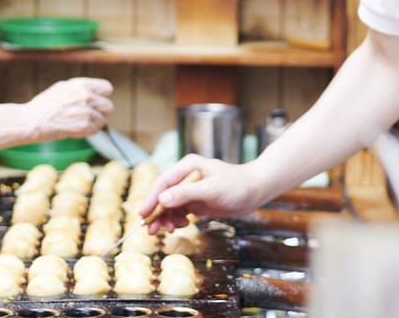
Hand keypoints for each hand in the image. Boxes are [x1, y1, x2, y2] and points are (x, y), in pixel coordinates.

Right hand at [24, 77, 112, 139]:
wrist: (32, 120)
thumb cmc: (43, 106)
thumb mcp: (62, 88)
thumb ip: (80, 90)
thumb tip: (93, 94)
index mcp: (81, 84)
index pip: (107, 88)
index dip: (103, 96)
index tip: (98, 102)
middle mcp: (86, 96)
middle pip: (108, 106)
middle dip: (101, 113)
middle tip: (90, 117)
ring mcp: (86, 111)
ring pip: (103, 121)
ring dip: (94, 124)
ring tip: (79, 124)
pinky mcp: (84, 126)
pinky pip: (95, 131)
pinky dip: (87, 132)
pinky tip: (75, 129)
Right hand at [138, 154, 267, 231]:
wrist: (255, 191)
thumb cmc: (236, 185)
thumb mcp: (211, 190)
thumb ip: (186, 193)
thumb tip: (162, 199)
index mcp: (187, 166)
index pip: (163, 182)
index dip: (151, 198)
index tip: (143, 213)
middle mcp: (186, 177)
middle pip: (164, 195)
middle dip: (157, 213)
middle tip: (150, 230)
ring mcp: (191, 190)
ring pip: (170, 205)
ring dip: (167, 218)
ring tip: (169, 231)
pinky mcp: (196, 201)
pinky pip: (180, 211)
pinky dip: (177, 220)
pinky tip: (182, 225)